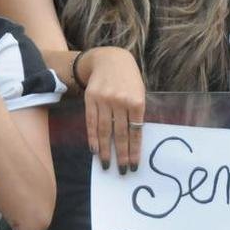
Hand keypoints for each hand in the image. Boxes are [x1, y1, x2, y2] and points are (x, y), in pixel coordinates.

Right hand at [81, 46, 145, 173]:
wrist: (110, 59)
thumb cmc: (129, 79)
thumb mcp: (139, 92)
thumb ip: (136, 113)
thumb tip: (133, 140)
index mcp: (137, 101)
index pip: (135, 131)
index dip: (134, 150)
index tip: (133, 165)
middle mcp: (120, 101)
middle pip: (120, 134)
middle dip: (121, 154)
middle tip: (121, 170)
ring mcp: (104, 100)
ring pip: (104, 130)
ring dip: (105, 150)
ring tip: (107, 164)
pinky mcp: (90, 99)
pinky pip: (91, 122)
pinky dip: (92, 137)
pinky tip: (95, 150)